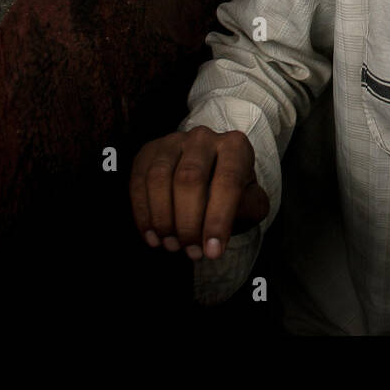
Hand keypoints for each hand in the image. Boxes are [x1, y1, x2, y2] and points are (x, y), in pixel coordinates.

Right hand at [129, 127, 269, 260]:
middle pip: (189, 178)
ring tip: (172, 245)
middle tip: (191, 252)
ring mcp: (172, 141)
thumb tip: (222, 225)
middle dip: (188, 222)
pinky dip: (143, 213)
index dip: (218, 219)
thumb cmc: (232, 191)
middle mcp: (202, 138)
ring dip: (162, 218)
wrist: (210, 174)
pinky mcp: (148, 152)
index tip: (212, 251)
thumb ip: (248, 209)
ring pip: (159, 178)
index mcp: (234, 146)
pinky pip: (139, 181)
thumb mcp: (251, 201)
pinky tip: (152, 236)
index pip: (227, 181)